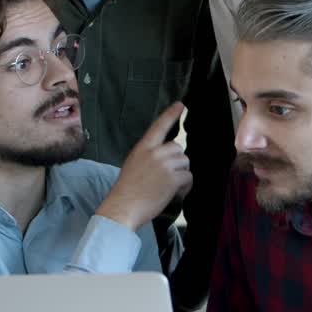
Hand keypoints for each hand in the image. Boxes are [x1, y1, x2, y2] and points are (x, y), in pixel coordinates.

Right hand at [96, 102, 192, 230]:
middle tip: (167, 177)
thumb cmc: (126, 189)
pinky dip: (185, 187)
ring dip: (181, 175)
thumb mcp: (133, 164)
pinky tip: (175, 193)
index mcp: (143, 147)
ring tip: (169, 187)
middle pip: (178, 148)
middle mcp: (155, 153)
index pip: (159, 127)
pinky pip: (188, 177)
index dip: (170, 114)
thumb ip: (149, 156)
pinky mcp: (173, 178)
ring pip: (185, 162)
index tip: (181, 105)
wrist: (123, 206)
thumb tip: (168, 156)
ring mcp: (164, 165)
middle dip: (177, 162)